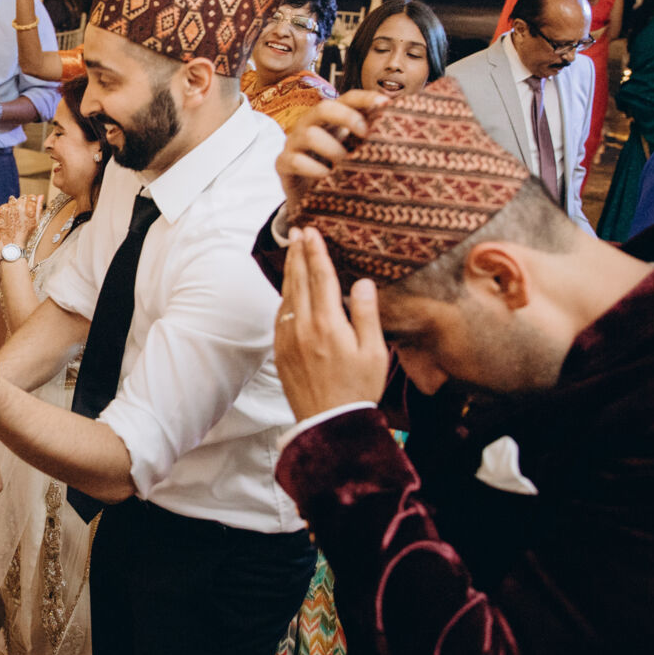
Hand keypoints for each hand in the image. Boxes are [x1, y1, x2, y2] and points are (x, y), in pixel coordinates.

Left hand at [0, 194, 42, 248]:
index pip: (31, 197)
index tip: (29, 208)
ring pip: (13, 200)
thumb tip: (41, 196)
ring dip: (14, 206)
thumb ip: (38, 207)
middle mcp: (19, 207)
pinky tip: (9, 219)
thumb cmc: (26, 235)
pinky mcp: (0, 211)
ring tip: (14, 217)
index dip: (31, 202)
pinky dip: (7, 210)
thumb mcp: (36, 222)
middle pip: (22, 198)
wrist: (12, 245)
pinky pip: (5, 205)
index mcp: (30, 209)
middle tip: (22, 214)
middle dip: (23, 204)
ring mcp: (9, 208)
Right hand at [274, 93, 389, 211]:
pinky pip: (295, 160)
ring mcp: (294, 142)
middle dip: (347, 118)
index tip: (386, 104)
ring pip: (310, 135)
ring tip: (345, 165)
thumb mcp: (356, 152)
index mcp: (331, 118)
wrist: (310, 197)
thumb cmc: (339, 170)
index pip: (348, 98)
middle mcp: (310, 124)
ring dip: (333, 150)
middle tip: (365, 135)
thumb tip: (407, 126)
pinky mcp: (282, 163)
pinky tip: (327, 177)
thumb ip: (372, 138)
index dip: (366, 98)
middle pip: (325, 107)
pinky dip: (314, 168)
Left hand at [274, 227, 389, 420]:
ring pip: (286, 297)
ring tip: (293, 251)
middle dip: (298, 254)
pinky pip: (280, 316)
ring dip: (290, 272)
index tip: (312, 232)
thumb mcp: (374, 352)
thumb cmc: (358, 389)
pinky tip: (289, 290)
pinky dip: (285, 297)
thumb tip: (362, 282)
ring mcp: (288, 339)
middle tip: (297, 231)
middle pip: (299, 281)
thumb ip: (367, 314)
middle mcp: (303, 328)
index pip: (321, 278)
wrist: (329, 423)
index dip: (316, 253)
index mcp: (328, 324)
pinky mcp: (280, 352)